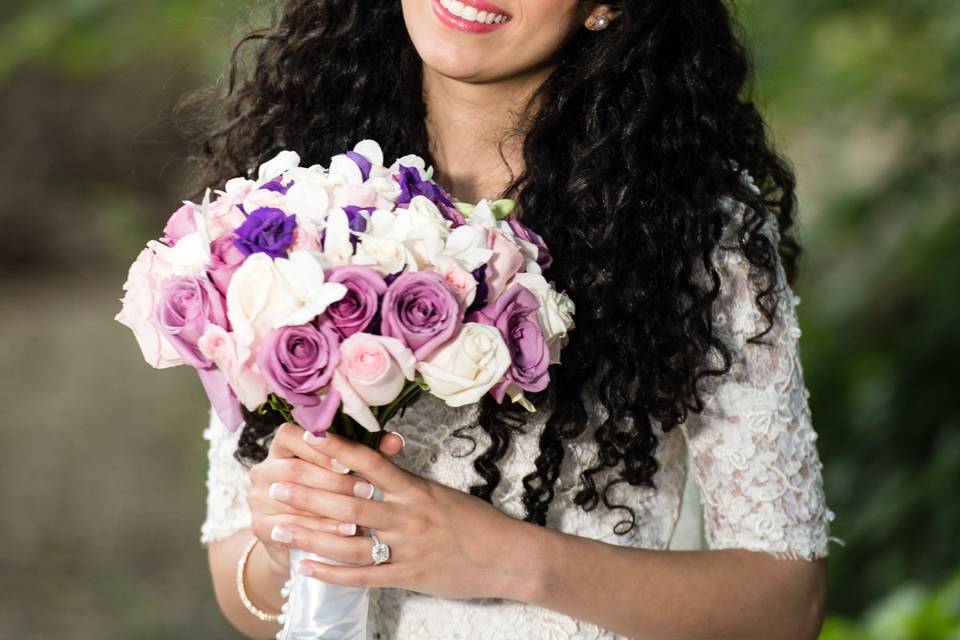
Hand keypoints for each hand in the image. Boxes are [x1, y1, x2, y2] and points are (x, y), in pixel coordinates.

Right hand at [246, 422, 405, 571]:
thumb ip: (369, 452)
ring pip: (293, 500)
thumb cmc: (333, 493)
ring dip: (329, 509)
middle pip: (295, 470)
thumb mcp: (350, 470)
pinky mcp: (259, 525)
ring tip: (361, 518)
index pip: (292, 435)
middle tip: (367, 492)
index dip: (319, 448)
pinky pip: (289, 527)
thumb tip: (396, 441)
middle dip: (334, 482)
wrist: (308, 537)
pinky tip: (343, 534)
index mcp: (282, 446)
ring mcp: (258, 497)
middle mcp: (265, 468)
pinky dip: (319, 530)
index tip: (348, 463)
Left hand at [269, 429, 530, 600]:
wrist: (508, 557)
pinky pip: (362, 577)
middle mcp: (407, 515)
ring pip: (348, 541)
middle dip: (308, 493)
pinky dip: (331, 574)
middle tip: (275, 484)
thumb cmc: (475, 522)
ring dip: (309, 535)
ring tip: (277, 528)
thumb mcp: (440, 493)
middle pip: (348, 502)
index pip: (367, 463)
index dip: (334, 450)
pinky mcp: (408, 576)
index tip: (305, 438)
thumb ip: (405, 484)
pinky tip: (305, 568)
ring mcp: (406, 548)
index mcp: (415, 489)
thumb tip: (376, 463)